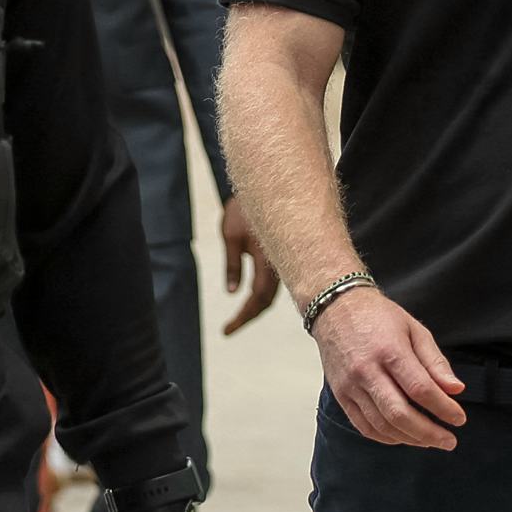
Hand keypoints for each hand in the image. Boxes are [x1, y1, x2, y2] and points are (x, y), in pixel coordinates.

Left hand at [217, 195, 280, 333]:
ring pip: (272, 292)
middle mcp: (281, 263)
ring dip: (256, 306)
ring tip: (238, 317)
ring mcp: (284, 259)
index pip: (258, 298)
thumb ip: (232, 265)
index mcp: (268, 260)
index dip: (244, 317)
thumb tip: (232, 292)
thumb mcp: (230, 236)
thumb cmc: (244, 207)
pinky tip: (250, 296)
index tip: (226, 330)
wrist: (269, 181)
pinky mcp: (283, 253)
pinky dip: (262, 293)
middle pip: (267, 300)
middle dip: (249, 316)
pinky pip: (275, 280)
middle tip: (229, 328)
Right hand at [316, 285, 465, 449]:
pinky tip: (404, 437)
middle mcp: (367, 371)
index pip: (420, 389)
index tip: (459, 419)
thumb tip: (455, 390)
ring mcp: (351, 386)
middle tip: (449, 441)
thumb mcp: (415, 330)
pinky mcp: (341, 395)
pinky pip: (364, 426)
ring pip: (382, 425)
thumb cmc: (379, 317)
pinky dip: (386, 438)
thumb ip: (435, 362)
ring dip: (410, 439)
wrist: (336, 309)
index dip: (443, 408)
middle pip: (399, 414)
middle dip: (428, 433)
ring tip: (431, 441)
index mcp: (390, 351)